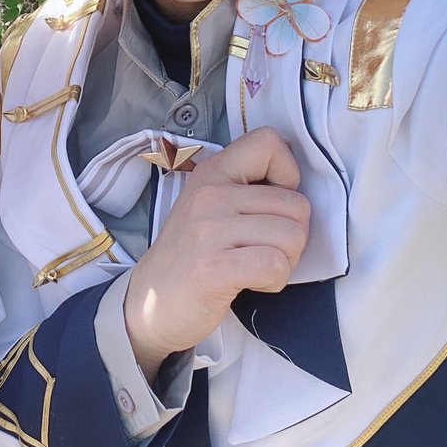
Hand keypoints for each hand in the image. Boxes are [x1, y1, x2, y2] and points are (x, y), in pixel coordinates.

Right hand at [123, 126, 309, 380]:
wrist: (150, 304)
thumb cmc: (191, 256)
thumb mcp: (210, 207)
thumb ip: (246, 190)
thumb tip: (297, 190)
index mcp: (213, 172)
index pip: (269, 141)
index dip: (288, 175)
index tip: (270, 205)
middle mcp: (210, 194)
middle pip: (297, 204)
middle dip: (293, 235)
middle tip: (263, 250)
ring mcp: (210, 230)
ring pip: (293, 236)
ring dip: (285, 261)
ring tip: (255, 267)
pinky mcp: (214, 267)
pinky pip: (275, 265)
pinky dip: (274, 281)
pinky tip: (252, 283)